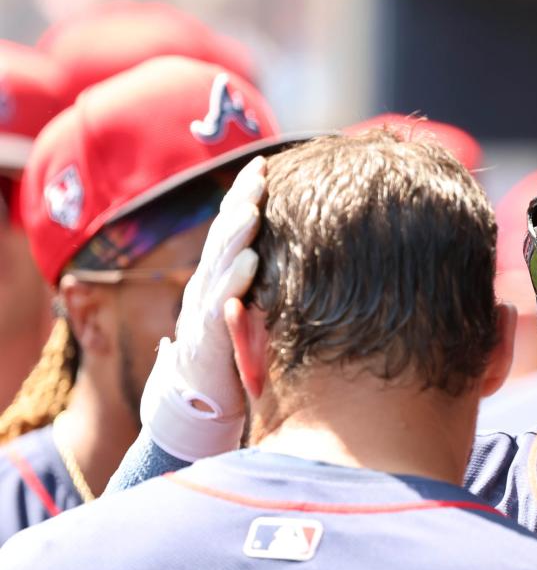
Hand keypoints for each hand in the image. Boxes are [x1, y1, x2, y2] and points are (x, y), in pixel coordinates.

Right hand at [140, 157, 265, 459]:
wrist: (200, 406)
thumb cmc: (235, 353)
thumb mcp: (253, 310)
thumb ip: (267, 283)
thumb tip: (302, 253)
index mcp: (221, 277)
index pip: (232, 228)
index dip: (245, 195)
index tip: (264, 163)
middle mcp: (209, 287)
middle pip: (225, 236)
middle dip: (240, 201)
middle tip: (259, 170)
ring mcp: (206, 312)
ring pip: (220, 264)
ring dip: (236, 234)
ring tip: (253, 206)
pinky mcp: (210, 341)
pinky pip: (222, 306)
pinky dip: (235, 282)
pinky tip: (252, 262)